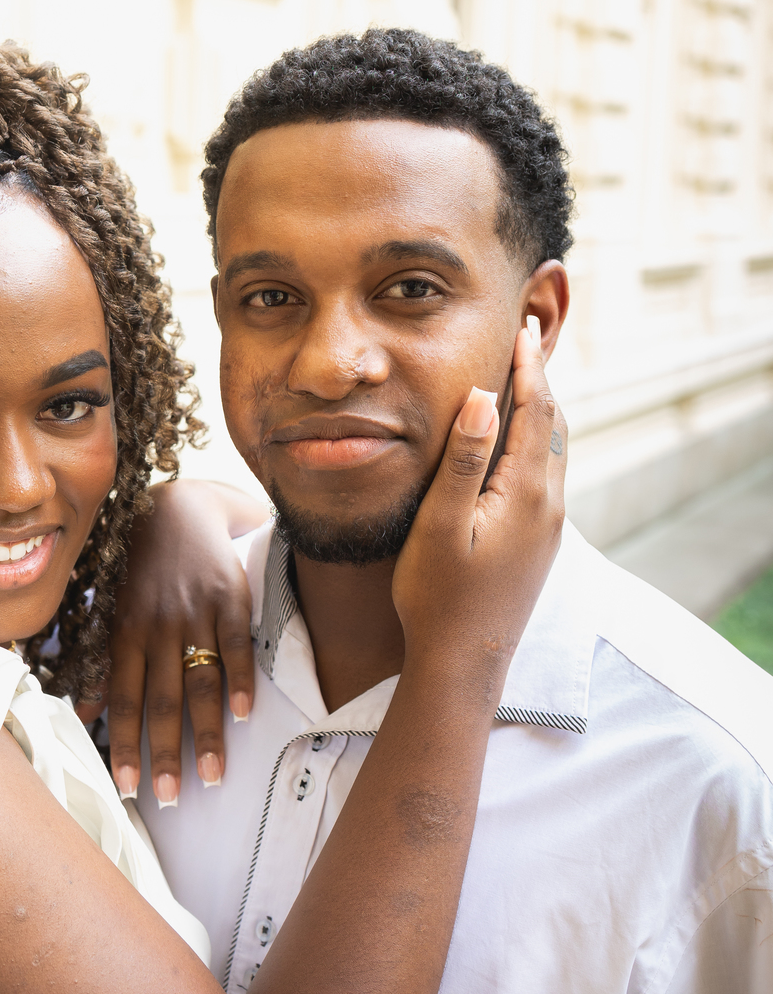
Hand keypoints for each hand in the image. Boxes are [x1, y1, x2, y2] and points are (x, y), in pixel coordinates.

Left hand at [105, 480, 264, 804]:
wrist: (179, 509)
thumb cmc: (140, 572)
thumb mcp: (112, 611)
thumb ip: (101, 664)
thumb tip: (82, 715)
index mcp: (124, 633)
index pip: (122, 699)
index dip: (124, 744)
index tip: (128, 787)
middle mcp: (157, 626)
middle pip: (161, 699)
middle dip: (164, 751)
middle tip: (169, 797)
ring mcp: (195, 612)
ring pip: (200, 681)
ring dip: (206, 733)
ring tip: (211, 777)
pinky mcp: (230, 597)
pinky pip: (236, 644)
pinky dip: (242, 679)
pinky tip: (246, 715)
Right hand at [392, 327, 565, 677]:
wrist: (464, 664)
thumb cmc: (438, 597)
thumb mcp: (440, 526)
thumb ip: (464, 461)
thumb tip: (485, 397)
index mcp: (527, 495)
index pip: (537, 412)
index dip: (531, 367)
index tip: (525, 330)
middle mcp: (549, 507)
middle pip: (555, 426)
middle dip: (542, 381)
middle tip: (529, 340)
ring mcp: (548, 528)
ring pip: (554, 452)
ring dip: (542, 411)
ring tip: (524, 380)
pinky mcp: (539, 544)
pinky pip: (546, 476)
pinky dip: (536, 442)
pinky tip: (515, 444)